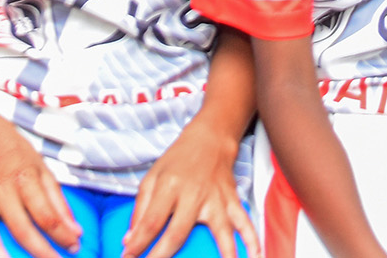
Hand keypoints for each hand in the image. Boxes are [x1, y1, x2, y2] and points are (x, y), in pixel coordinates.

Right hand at [0, 122, 81, 257]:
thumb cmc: (18, 153)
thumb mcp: (44, 170)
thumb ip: (59, 202)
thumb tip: (74, 231)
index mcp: (26, 181)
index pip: (46, 215)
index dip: (62, 234)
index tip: (74, 245)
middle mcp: (3, 191)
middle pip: (21, 228)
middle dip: (40, 251)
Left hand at [123, 126, 253, 257]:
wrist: (209, 140)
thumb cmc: (176, 162)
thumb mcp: (152, 177)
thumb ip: (140, 209)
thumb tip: (130, 240)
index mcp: (168, 187)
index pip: (151, 221)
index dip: (138, 243)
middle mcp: (193, 194)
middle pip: (178, 232)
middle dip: (163, 255)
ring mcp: (216, 199)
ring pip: (219, 230)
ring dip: (223, 253)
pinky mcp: (232, 201)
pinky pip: (244, 222)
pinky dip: (252, 240)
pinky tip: (257, 256)